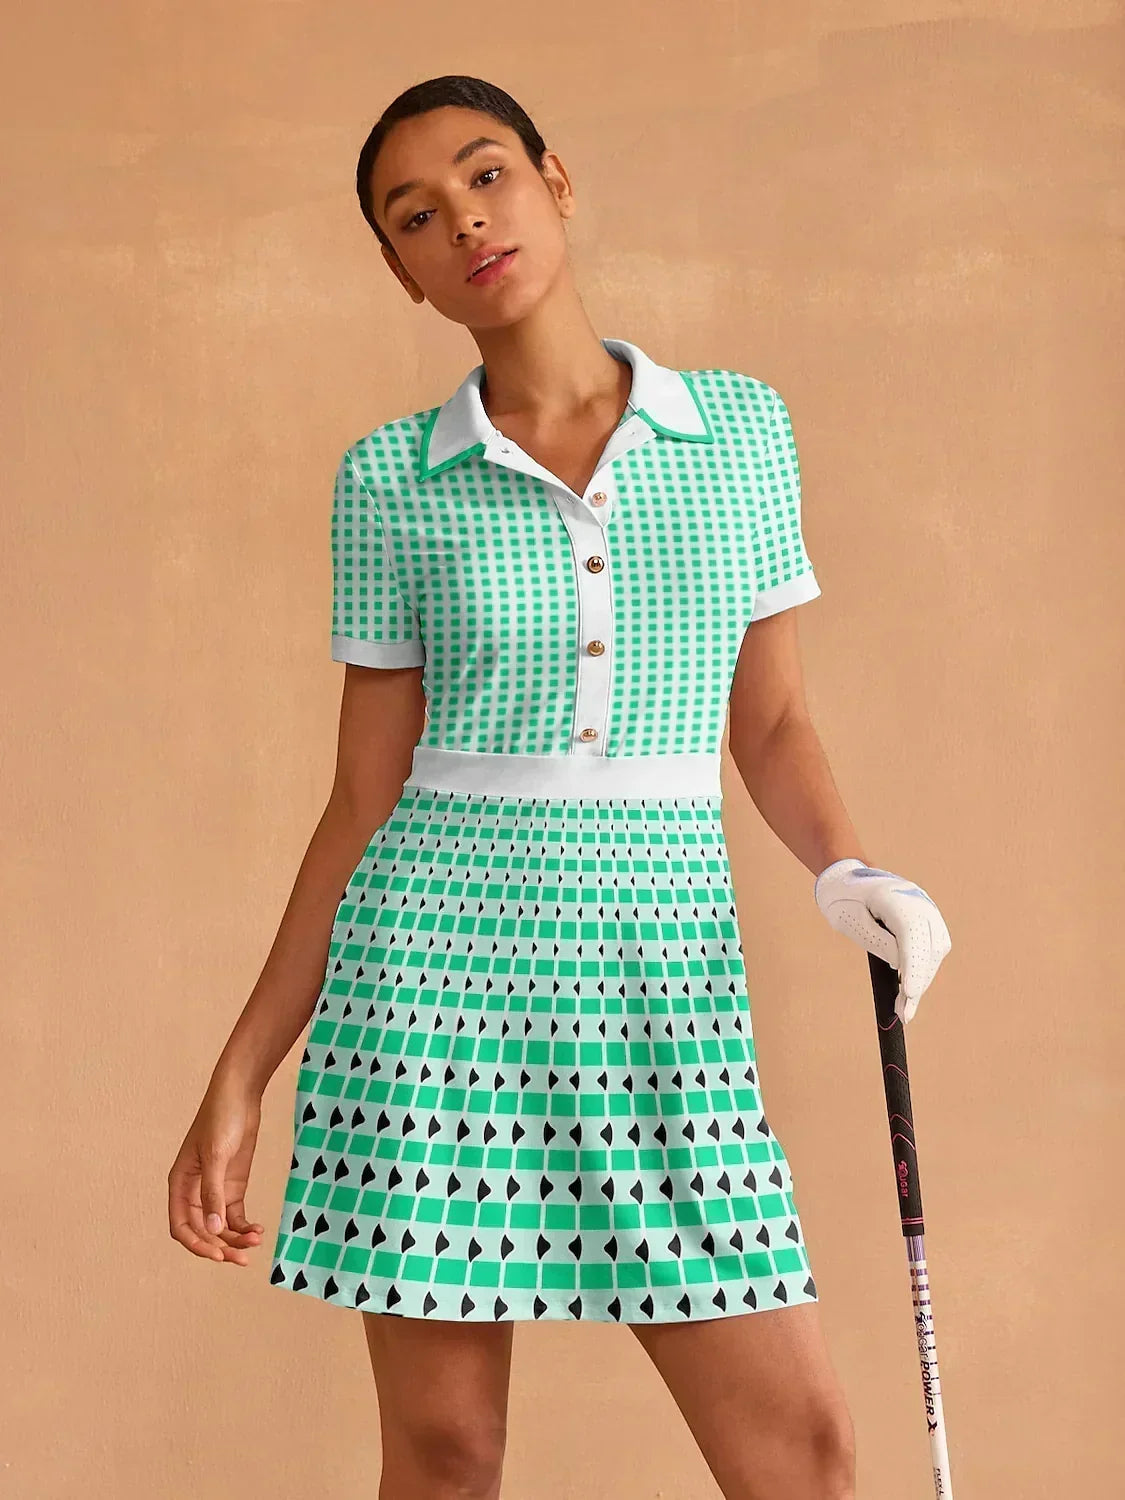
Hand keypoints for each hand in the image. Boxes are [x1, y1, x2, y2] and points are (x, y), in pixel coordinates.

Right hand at [168, 1077, 264, 1264]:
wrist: (241, 1094)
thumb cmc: (220, 1119)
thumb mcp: (216, 1156)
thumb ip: (213, 1193)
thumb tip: (213, 1228)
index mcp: (180, 1184)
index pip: (181, 1226)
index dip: (197, 1244)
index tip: (218, 1253)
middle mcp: (194, 1191)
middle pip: (203, 1231)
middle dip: (221, 1246)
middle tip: (243, 1258)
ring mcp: (215, 1189)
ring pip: (220, 1226)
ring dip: (235, 1239)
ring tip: (256, 1243)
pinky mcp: (234, 1185)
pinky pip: (235, 1215)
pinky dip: (245, 1227)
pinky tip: (258, 1231)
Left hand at [813, 857, 951, 1024]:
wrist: (847, 875)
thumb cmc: (844, 898)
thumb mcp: (851, 922)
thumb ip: (877, 942)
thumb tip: (901, 966)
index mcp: (894, 898)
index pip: (911, 937)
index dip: (913, 968)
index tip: (909, 994)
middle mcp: (918, 901)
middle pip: (928, 947)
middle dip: (918, 982)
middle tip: (903, 1014)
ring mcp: (926, 907)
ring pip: (936, 949)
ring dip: (923, 978)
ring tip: (906, 1005)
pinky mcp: (927, 916)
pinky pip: (934, 945)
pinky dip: (924, 967)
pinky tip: (912, 986)